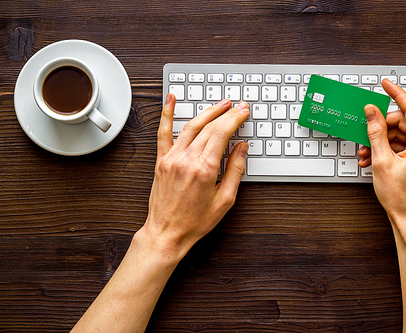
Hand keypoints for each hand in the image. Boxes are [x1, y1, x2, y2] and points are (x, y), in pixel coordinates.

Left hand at [142, 94, 249, 257]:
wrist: (167, 233)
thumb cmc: (195, 221)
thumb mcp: (225, 200)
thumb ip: (235, 171)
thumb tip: (242, 149)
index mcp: (205, 169)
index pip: (222, 133)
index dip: (235, 119)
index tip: (244, 112)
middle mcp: (187, 159)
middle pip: (209, 127)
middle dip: (226, 113)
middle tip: (238, 106)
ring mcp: (172, 158)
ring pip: (191, 126)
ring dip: (207, 111)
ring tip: (220, 104)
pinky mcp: (162, 161)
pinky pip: (163, 132)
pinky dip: (167, 114)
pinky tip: (171, 99)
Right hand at [358, 79, 405, 226]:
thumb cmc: (400, 197)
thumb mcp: (381, 161)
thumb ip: (375, 132)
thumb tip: (371, 112)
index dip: (395, 94)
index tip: (386, 84)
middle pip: (403, 123)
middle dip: (381, 129)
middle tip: (365, 138)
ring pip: (403, 134)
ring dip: (382, 141)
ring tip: (367, 154)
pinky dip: (390, 148)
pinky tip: (375, 157)